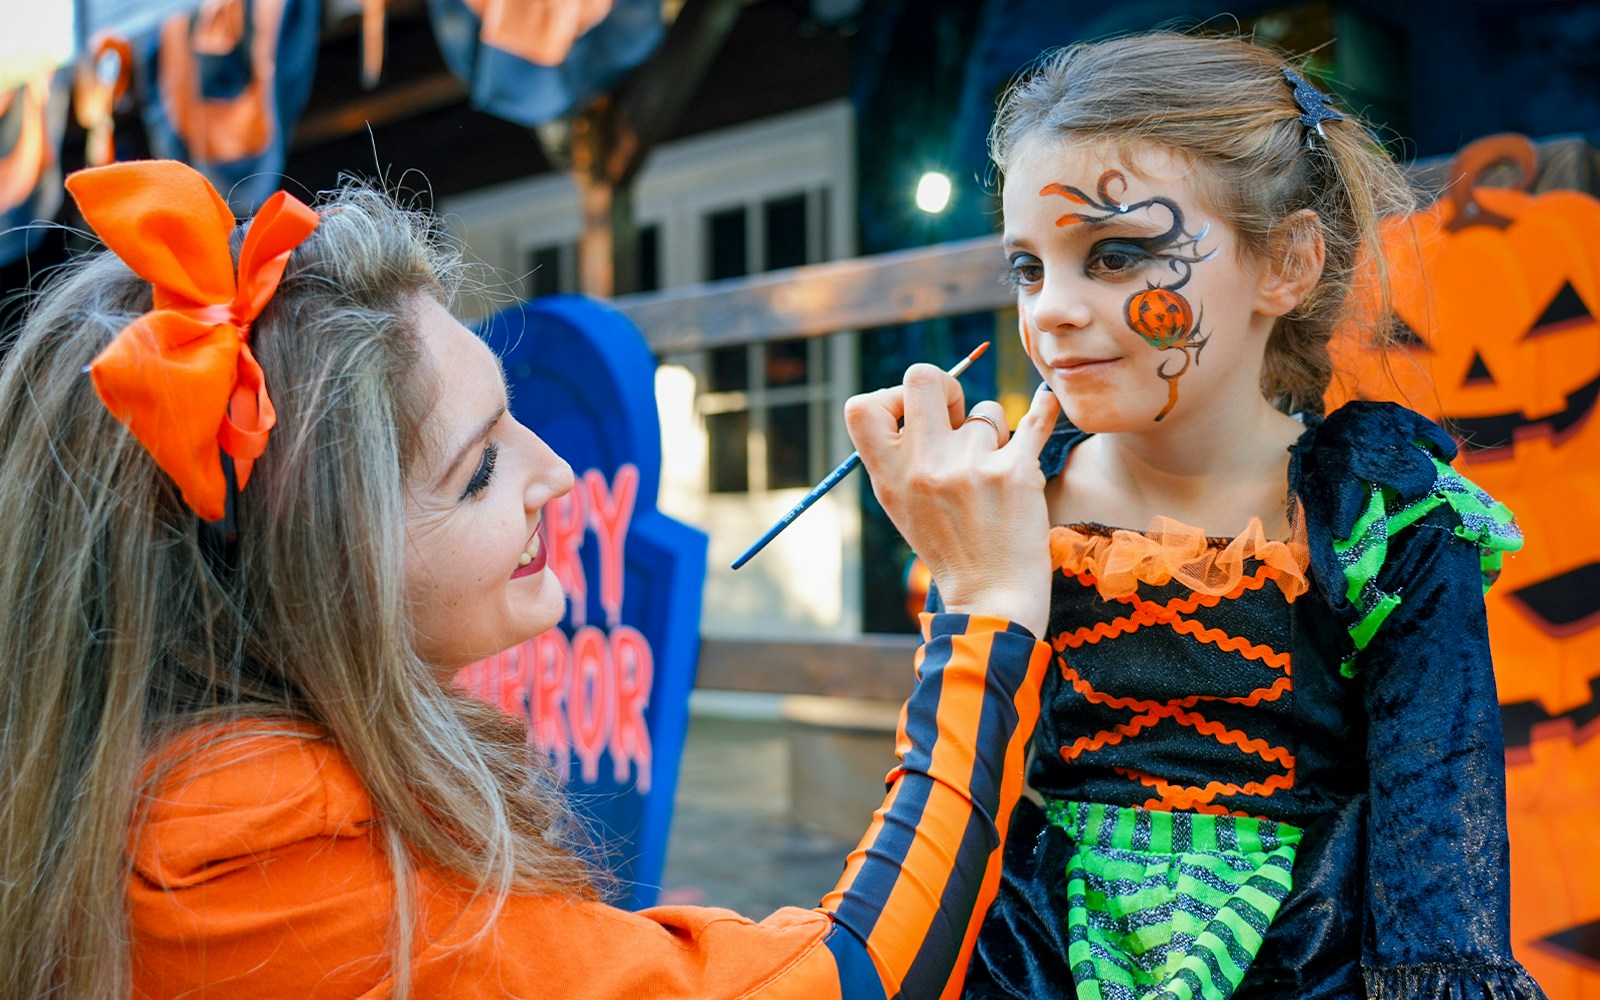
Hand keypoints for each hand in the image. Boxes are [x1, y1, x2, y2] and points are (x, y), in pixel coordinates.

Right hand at [845, 366, 1059, 637]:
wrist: (991, 599)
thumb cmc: (949, 549)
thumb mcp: (903, 505)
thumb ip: (900, 455)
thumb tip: (918, 396)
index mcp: (889, 476)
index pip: (861, 407)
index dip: (889, 398)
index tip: (913, 419)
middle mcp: (924, 466)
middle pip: (924, 376)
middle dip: (946, 386)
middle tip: (959, 417)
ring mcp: (969, 467)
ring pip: (987, 409)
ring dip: (995, 434)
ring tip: (995, 473)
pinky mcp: (1014, 472)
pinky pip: (1034, 418)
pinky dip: (1044, 408)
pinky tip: (1045, 401)